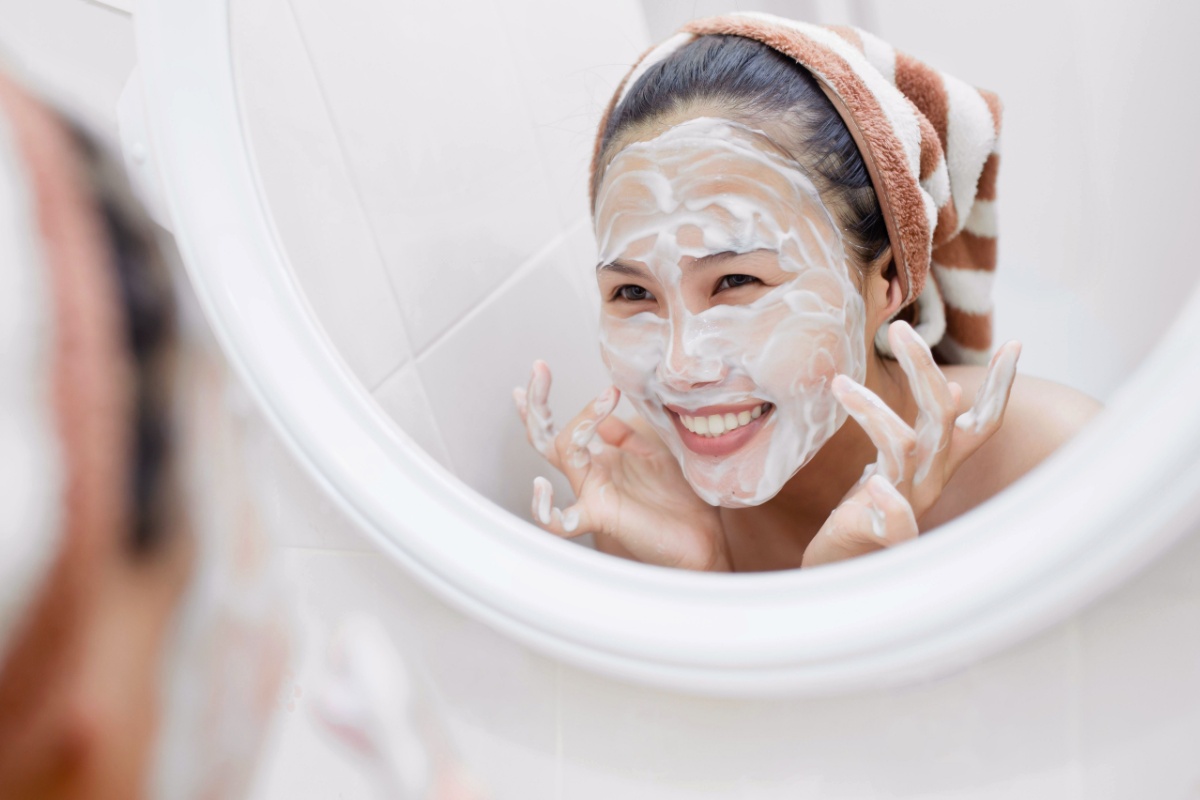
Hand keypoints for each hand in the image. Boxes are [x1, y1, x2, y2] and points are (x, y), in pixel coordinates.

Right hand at [514, 360, 730, 570]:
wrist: (701, 541)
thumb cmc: (679, 502)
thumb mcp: (654, 454)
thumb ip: (628, 436)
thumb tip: (608, 414)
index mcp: (601, 460)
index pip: (564, 426)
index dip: (544, 402)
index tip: (538, 368)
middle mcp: (590, 475)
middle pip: (548, 437)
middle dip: (538, 403)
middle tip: (538, 370)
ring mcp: (592, 495)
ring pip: (562, 456)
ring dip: (577, 426)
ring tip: (603, 404)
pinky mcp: (601, 517)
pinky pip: (561, 521)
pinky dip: (545, 509)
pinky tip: (541, 488)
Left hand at [802, 321, 1021, 567]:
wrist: (843, 567)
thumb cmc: (870, 509)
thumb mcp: (899, 462)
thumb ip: (926, 430)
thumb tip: (953, 386)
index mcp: (937, 462)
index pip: (980, 421)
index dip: (1000, 387)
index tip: (1015, 344)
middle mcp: (930, 479)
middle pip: (941, 417)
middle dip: (923, 369)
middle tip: (899, 329)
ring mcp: (908, 506)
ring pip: (905, 449)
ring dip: (875, 412)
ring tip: (839, 384)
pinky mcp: (880, 536)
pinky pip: (896, 524)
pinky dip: (889, 504)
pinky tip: (874, 485)